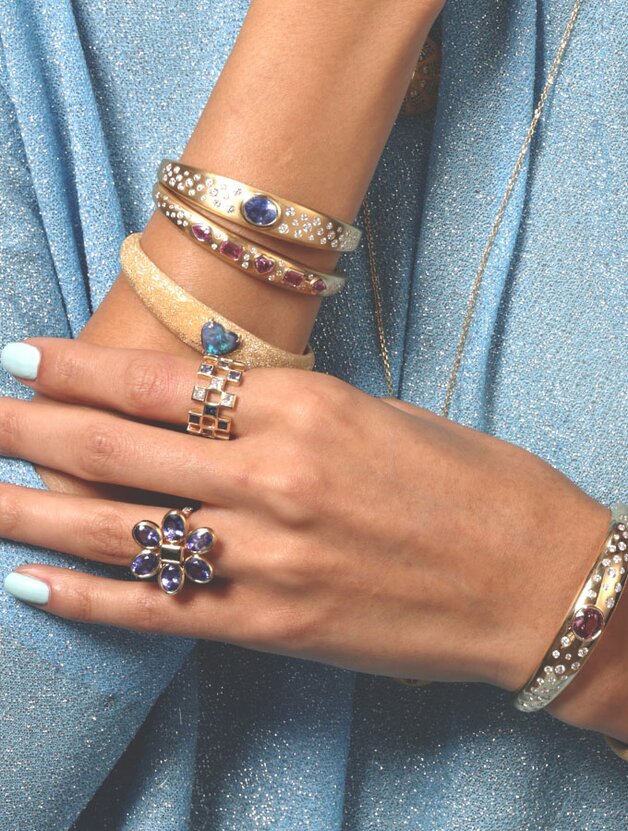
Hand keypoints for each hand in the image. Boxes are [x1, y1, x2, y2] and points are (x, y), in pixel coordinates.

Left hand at [0, 339, 622, 740]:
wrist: (534, 579)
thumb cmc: (468, 480)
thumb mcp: (371, 414)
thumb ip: (278, 413)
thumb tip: (200, 403)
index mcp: (303, 409)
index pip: (157, 383)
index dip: (77, 370)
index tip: (21, 358)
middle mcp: (272, 480)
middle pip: (117, 452)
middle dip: (29, 431)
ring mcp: (268, 560)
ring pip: (120, 531)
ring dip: (33, 511)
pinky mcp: (275, 627)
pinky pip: (159, 611)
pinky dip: (88, 597)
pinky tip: (32, 583)